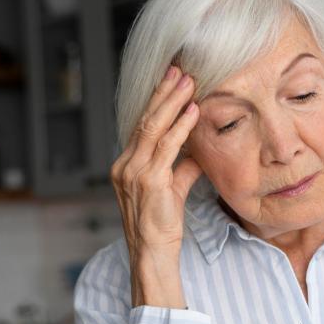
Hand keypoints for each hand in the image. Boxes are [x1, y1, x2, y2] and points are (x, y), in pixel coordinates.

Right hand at [110, 64, 203, 284]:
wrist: (152, 253)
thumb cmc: (162, 226)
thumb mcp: (173, 191)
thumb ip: (182, 169)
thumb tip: (198, 153)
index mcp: (126, 166)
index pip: (141, 127)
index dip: (157, 103)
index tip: (171, 82)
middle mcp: (125, 165)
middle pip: (145, 120)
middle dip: (163, 93)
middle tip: (179, 70)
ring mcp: (134, 172)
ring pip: (154, 128)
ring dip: (173, 102)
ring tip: (188, 82)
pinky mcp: (149, 181)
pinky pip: (167, 147)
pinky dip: (181, 126)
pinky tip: (193, 111)